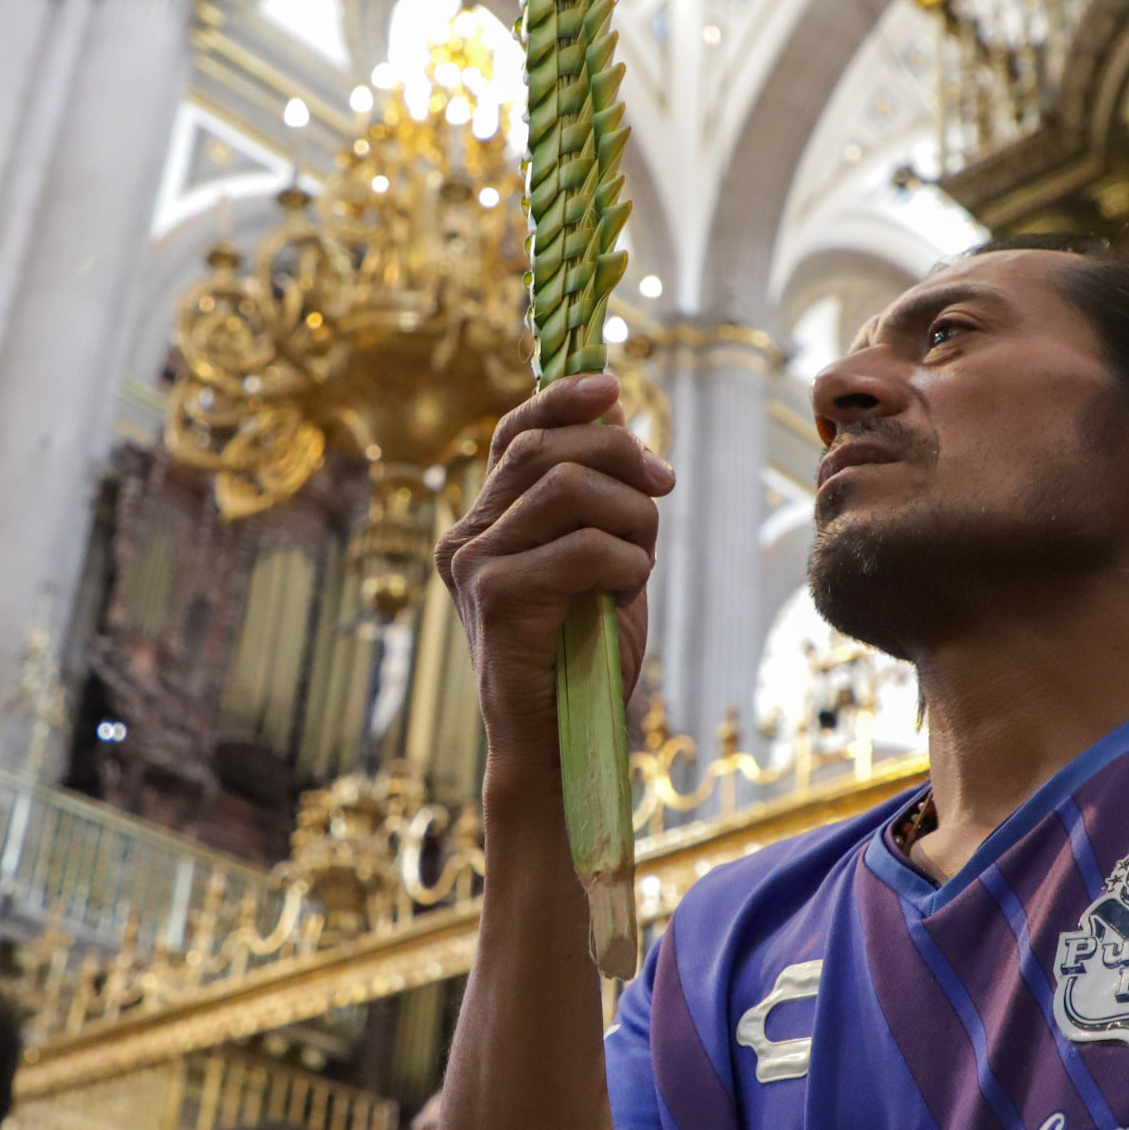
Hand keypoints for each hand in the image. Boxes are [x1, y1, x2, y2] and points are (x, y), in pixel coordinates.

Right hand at [434, 374, 671, 760]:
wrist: (559, 742)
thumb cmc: (582, 654)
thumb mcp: (598, 559)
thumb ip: (599, 496)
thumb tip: (615, 413)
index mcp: (485, 522)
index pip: (514, 433)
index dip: (561, 399)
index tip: (611, 387)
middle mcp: (466, 535)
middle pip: (546, 449)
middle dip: (619, 454)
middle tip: (662, 483)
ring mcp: (475, 564)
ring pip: (569, 488)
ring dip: (631, 515)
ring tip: (640, 558)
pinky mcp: (497, 596)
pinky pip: (582, 546)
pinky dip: (625, 561)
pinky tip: (626, 591)